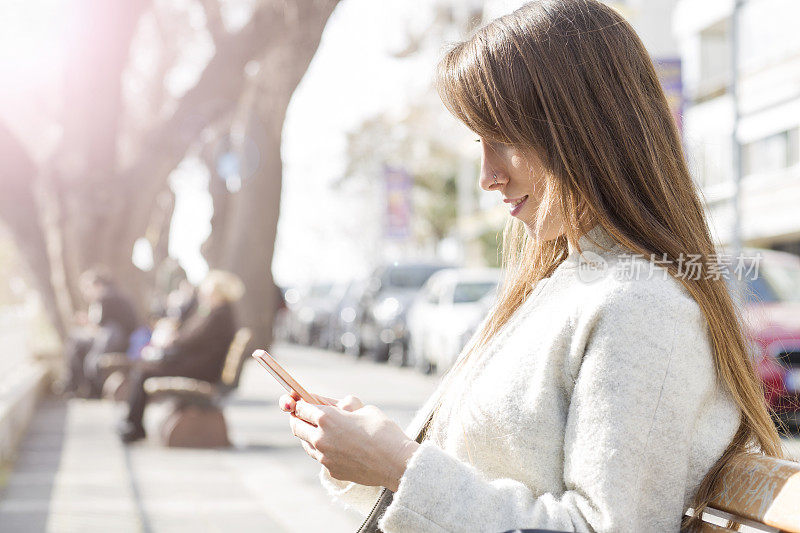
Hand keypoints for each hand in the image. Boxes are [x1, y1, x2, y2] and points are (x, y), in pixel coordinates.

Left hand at [278, 393, 418, 490]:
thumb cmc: (382, 431)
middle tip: (303, 414)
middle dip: (298, 418)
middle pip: (296, 426)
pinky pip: (320, 457)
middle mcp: (320, 438)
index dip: (299, 402)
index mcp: (327, 418)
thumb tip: (335, 405)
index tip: (299, 400)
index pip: (301, 408)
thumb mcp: (364, 408)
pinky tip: (335, 446)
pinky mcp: (331, 470)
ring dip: (308, 434)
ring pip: (305, 443)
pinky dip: (322, 449)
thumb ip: (344, 406)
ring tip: (319, 429)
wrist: (396, 462)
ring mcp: (324, 456)